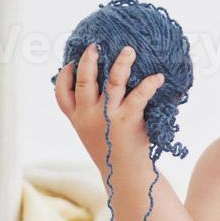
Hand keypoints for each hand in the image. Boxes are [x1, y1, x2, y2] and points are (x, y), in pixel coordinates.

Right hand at [54, 43, 164, 171]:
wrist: (125, 174)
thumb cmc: (112, 150)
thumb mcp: (93, 133)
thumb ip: (91, 114)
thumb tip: (100, 86)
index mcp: (77, 118)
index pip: (61, 94)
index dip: (63, 76)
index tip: (68, 63)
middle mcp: (89, 115)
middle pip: (83, 81)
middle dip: (88, 61)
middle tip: (95, 45)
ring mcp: (107, 117)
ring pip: (112, 82)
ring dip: (121, 64)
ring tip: (129, 51)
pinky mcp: (127, 120)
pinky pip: (138, 96)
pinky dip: (149, 85)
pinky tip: (158, 77)